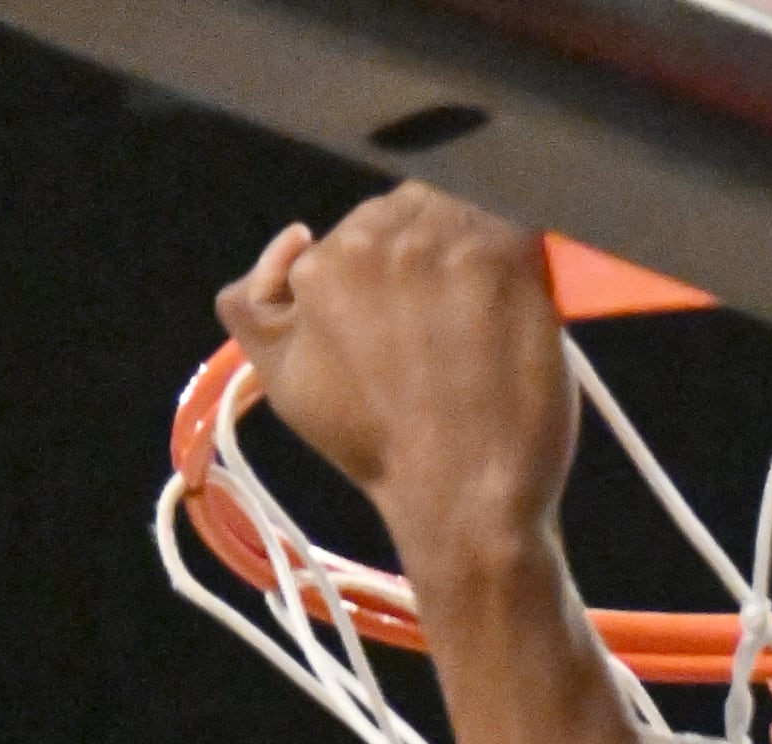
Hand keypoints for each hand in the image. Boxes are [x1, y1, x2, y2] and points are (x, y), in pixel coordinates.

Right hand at [218, 189, 576, 572]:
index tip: (413, 321)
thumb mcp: (283, 382)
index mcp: (321, 261)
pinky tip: (518, 305)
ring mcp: (447, 243)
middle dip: (428, 259)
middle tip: (450, 326)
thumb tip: (293, 238)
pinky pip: (514, 227)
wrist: (462, 501)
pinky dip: (518, 258)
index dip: (393, 276)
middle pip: (409, 214)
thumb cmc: (379, 451)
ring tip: (484, 322)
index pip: (362, 230)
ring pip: (458, 214)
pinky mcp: (510, 259)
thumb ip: (252, 305)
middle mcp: (378, 238)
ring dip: (473, 255)